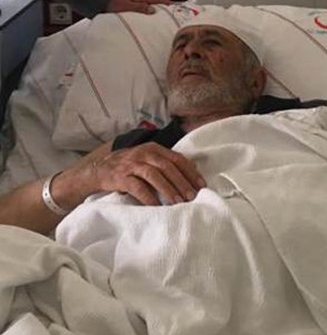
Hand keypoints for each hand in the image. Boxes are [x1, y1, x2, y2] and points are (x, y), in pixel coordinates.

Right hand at [65, 142, 206, 206]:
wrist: (97, 170)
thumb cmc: (129, 167)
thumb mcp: (147, 160)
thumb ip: (165, 164)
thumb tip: (191, 179)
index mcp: (154, 148)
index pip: (177, 159)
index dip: (191, 172)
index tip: (201, 185)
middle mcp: (144, 153)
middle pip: (168, 167)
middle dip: (182, 182)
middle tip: (192, 196)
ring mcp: (131, 164)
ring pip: (154, 175)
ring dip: (168, 189)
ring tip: (178, 202)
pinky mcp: (120, 177)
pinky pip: (137, 187)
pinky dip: (149, 197)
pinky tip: (157, 206)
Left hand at [105, 0, 170, 14]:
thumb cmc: (112, 3)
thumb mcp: (128, 6)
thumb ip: (141, 8)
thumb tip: (153, 10)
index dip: (166, 2)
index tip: (173, 6)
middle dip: (163, 3)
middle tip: (170, 8)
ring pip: (149, 1)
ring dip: (156, 5)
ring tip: (161, 11)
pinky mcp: (129, 1)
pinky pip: (143, 3)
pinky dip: (148, 6)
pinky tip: (147, 11)